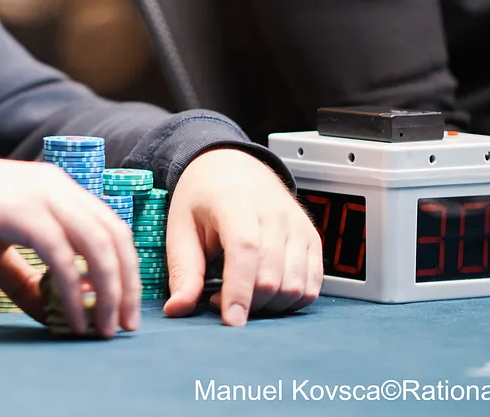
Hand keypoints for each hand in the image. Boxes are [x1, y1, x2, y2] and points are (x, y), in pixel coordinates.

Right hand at [0, 143, 139, 336]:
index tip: (122, 308)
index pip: (109, 227)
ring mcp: (39, 194)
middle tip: (122, 326)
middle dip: (126, 285)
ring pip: (96, 245)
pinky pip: (60, 256)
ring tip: (101, 329)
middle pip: (114, 236)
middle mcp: (55, 186)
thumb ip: (24, 280)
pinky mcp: (18, 209)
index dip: (125, 269)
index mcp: (55, 189)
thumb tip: (50, 314)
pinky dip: (71, 291)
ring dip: (106, 292)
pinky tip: (70, 320)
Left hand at [162, 148, 321, 324]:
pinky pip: (312, 285)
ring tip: (240, 292)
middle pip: (271, 276)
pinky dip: (290, 300)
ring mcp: (298, 225)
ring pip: (295, 286)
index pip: (245, 250)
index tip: (230, 322)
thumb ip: (182, 272)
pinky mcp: (312, 238)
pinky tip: (264, 292)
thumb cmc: (203, 199)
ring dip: (269, 306)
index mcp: (234, 203)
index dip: (239, 290)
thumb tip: (177, 311)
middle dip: (247, 303)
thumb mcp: (181, 228)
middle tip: (217, 297)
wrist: (233, 166)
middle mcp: (274, 212)